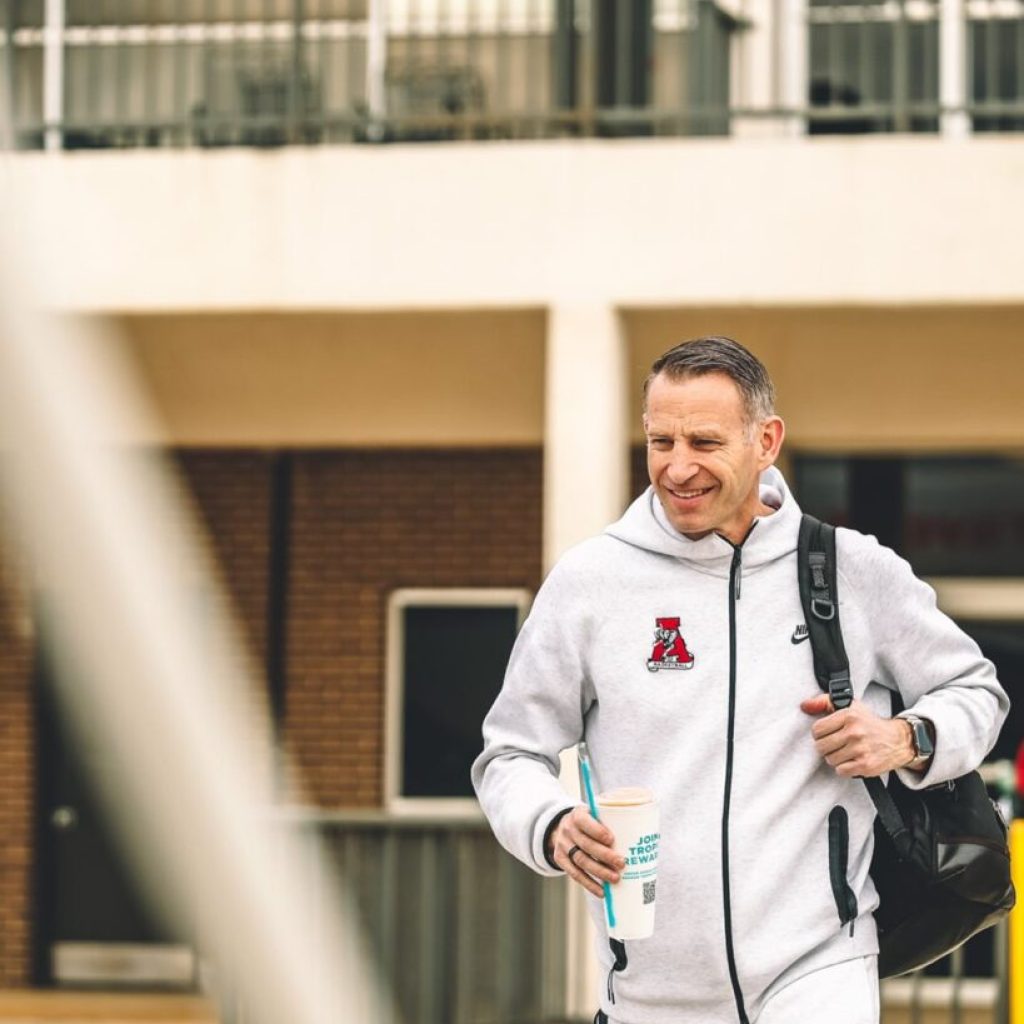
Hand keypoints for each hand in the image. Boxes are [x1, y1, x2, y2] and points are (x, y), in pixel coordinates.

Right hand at [547, 805, 624, 897]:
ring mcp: (562, 845)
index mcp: (577, 815)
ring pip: (581, 861)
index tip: (612, 839)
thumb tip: (638, 833)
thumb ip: (610, 820)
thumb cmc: (589, 821)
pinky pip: (575, 874)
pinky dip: (589, 884)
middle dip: (605, 856)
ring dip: (599, 872)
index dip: (597, 831)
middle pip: (586, 845)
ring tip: (615, 878)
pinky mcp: (560, 859)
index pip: (585, 822)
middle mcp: (568, 829)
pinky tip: (602, 891)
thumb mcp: (595, 814)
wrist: (563, 826)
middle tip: (622, 863)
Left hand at [800, 694, 914, 777]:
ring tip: (847, 752)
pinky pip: (841, 771)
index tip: (829, 733)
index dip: (820, 734)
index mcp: (848, 715)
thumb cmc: (871, 723)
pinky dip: (845, 768)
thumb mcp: (850, 706)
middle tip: (838, 744)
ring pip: (830, 759)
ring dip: (836, 758)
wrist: (899, 740)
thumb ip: (824, 702)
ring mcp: (860, 749)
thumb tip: (804, 706)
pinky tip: (852, 761)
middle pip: (821, 746)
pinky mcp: (865, 765)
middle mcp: (854, 732)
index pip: (816, 730)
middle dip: (827, 747)